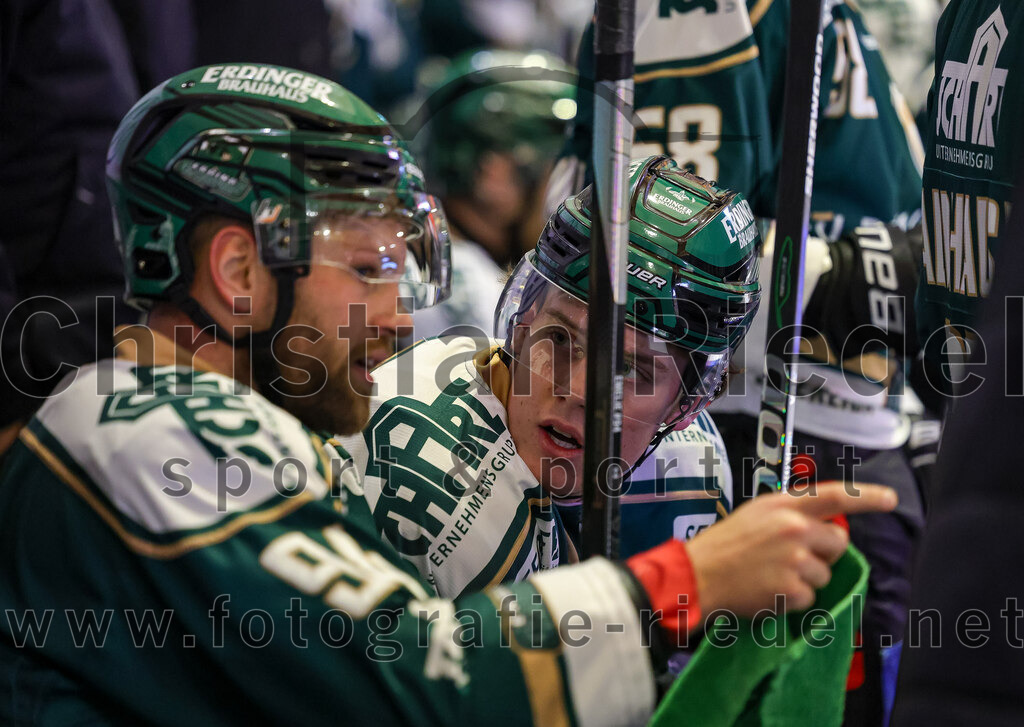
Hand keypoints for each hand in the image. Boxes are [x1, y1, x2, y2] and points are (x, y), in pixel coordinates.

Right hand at [687, 481, 896, 619]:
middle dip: (824, 553)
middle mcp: (793, 527)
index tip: (890, 499)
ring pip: (825, 573)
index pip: (834, 495)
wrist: (697, 575)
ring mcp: (794, 558)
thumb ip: (789, 514)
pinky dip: (793, 600)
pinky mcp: (791, 588)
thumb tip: (823, 527)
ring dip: (805, 579)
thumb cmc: (723, 545)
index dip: (866, 496)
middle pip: (838, 543)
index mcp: (784, 505)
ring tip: (771, 575)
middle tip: (794, 558)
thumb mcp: (755, 514)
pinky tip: (769, 591)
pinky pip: (810, 597)